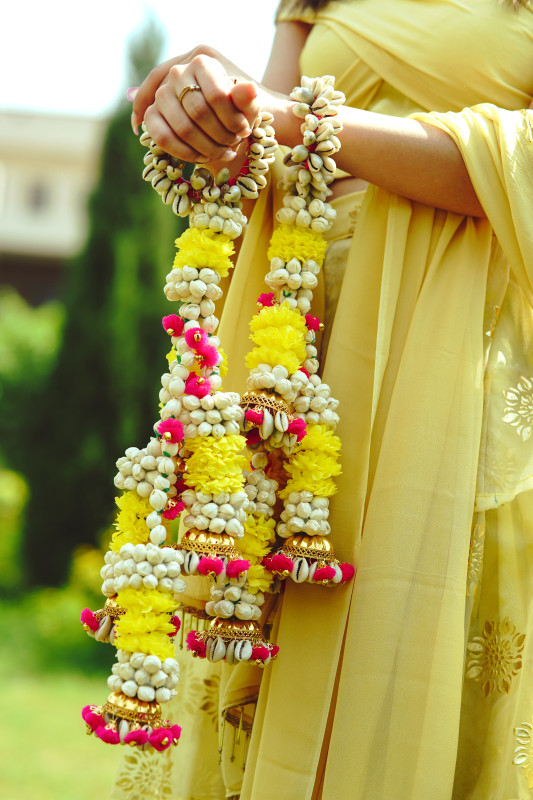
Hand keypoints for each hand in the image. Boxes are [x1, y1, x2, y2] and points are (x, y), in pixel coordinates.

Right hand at [131, 45, 259, 162]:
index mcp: (202, 61)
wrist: (223, 121)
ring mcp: (162, 93)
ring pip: (183, 128)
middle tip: (233, 145)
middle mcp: (177, 72)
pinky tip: (201, 158)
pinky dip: (185, 153)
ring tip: (221, 153)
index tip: (243, 132)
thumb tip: (249, 88)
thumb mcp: (248, 105)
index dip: (232, 120)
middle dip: (220, 136)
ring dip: (206, 148)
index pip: (216, 96)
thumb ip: (247, 98)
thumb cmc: (237, 111)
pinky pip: (162, 137)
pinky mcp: (152, 114)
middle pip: (199, 113)